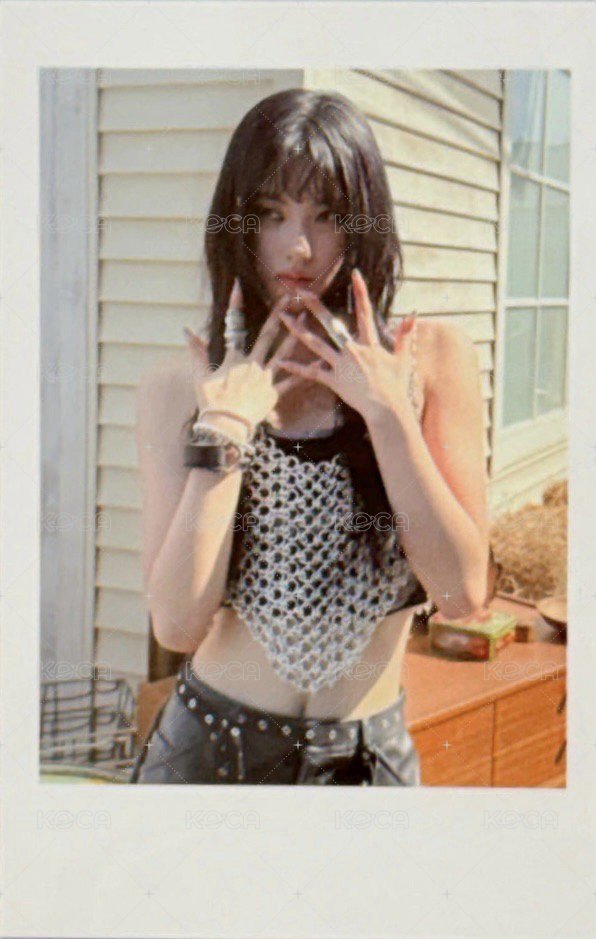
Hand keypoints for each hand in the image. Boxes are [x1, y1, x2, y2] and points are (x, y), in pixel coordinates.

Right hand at [183, 279, 304, 437]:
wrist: (224, 427)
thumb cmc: (210, 403)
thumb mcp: (199, 375)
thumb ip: (196, 351)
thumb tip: (185, 329)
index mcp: (235, 358)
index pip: (233, 325)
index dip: (235, 305)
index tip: (239, 285)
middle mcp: (253, 364)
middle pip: (267, 335)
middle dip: (278, 315)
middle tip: (290, 297)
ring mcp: (265, 378)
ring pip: (284, 353)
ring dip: (296, 336)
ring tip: (307, 320)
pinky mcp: (274, 393)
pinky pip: (293, 382)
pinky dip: (306, 372)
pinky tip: (320, 362)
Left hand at [275, 267, 417, 422]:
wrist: (386, 409)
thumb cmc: (396, 386)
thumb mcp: (403, 359)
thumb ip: (405, 335)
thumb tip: (412, 314)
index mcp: (369, 344)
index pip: (365, 312)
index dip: (361, 292)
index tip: (355, 274)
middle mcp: (352, 350)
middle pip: (330, 324)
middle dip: (315, 306)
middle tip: (302, 292)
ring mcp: (341, 365)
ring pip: (315, 344)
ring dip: (297, 330)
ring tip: (284, 318)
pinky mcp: (333, 381)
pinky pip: (311, 373)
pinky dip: (296, 367)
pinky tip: (280, 361)